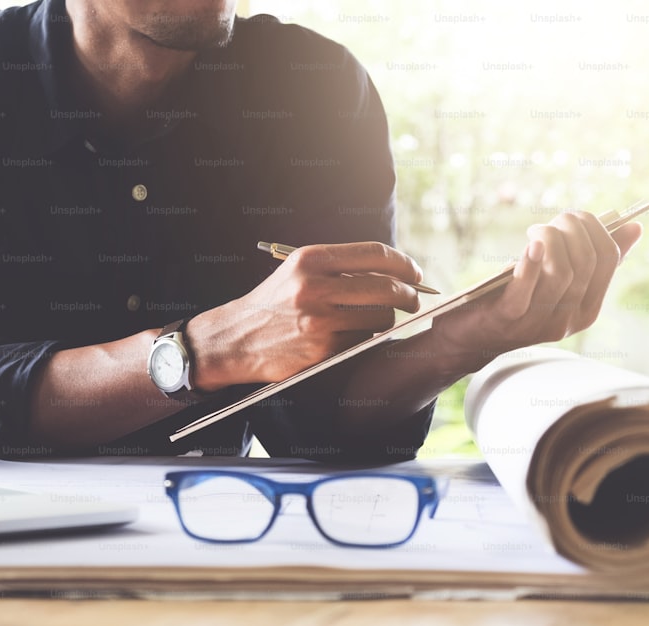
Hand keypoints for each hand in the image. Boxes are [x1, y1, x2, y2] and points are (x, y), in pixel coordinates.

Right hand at [188, 242, 424, 387]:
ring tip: (374, 321)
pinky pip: (362, 341)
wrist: (233, 339)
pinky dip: (365, 339)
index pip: (375, 254)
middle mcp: (315, 285)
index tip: (414, 274)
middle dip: (409, 296)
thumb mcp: (298, 272)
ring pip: (380, 317)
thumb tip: (393, 274)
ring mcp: (319, 318)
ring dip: (386, 321)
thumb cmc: (272, 304)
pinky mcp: (321, 348)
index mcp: (311, 258)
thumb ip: (339, 268)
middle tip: (413, 301)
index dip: (404, 264)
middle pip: (386, 287)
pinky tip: (352, 337)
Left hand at [431, 211, 643, 368]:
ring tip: (536, 230)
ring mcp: (539, 323)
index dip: (597, 228)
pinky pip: (526, 291)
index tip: (576, 216)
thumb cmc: (515, 298)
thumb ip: (591, 260)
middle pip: (586, 262)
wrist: (470, 335)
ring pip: (561, 273)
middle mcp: (568, 321)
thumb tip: (634, 227)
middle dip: (572, 229)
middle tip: (553, 221)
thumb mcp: (556, 280)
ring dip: (551, 239)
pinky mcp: (508, 320)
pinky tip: (533, 244)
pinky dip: (531, 264)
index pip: (608, 260)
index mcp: (587, 310)